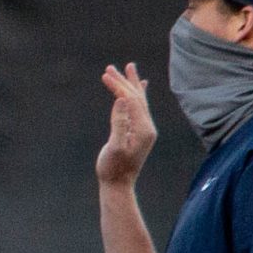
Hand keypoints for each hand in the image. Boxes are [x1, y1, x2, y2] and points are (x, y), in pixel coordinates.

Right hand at [96, 63, 155, 189]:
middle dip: (123, 81)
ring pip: (139, 100)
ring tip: (128, 67)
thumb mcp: (114, 147)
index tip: (105, 76)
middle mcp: (148, 127)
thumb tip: (121, 100)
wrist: (118, 185)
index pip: (132, 100)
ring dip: (131, 84)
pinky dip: (138, 95)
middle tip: (110, 67)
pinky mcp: (139, 132)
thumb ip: (118, 123)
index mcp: (143, 129)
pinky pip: (140, 108)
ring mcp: (145, 129)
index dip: (119, 86)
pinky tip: (142, 85)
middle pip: (137, 97)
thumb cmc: (113, 168)